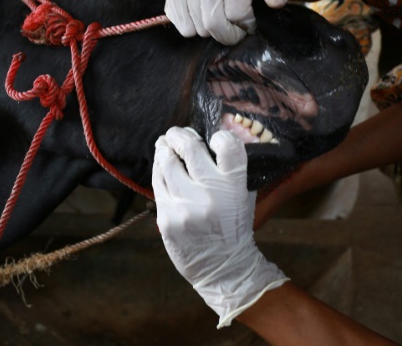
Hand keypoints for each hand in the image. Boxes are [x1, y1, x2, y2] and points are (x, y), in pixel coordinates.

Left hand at [152, 127, 288, 327]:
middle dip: (179, 134)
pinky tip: (162, 167)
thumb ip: (234, 169)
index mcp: (234, 187)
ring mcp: (184, 206)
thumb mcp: (244, 196)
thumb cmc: (234, 226)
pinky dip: (159, 171)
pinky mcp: (166, 218)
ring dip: (164, 149)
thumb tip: (217, 136)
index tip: (214, 138)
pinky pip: (157, 183)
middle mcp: (209, 194)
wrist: (222, 267)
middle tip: (177, 133)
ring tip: (165, 145)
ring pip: (166, 162)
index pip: (228, 145)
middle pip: (188, 147)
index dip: (220, 136)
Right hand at [164, 0, 294, 44]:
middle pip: (213, 23)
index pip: (236, 14)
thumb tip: (274, 2)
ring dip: (212, 31)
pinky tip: (205, 15)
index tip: (251, 19)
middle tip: (236, 24)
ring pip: (196, 28)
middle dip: (228, 33)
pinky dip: (194, 28)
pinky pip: (181, 25)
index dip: (247, 25)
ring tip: (221, 17)